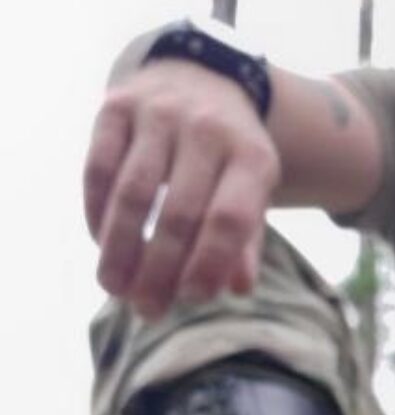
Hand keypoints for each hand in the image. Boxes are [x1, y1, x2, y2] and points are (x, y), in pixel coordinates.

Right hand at [84, 58, 280, 320]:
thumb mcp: (253, 193)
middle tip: (148, 310)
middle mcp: (208, 131)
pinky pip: (100, 168)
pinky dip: (97, 211)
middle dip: (160, 270)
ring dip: (121, 249)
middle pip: (178, 214)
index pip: (229, 220)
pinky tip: (101, 244)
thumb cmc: (230, 158)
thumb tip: (238, 288)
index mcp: (253, 158)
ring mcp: (160, 114)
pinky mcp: (117, 106)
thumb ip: (246, 242)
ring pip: (133, 194)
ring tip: (116, 288)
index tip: (191, 299)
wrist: (202, 79)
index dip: (208, 265)